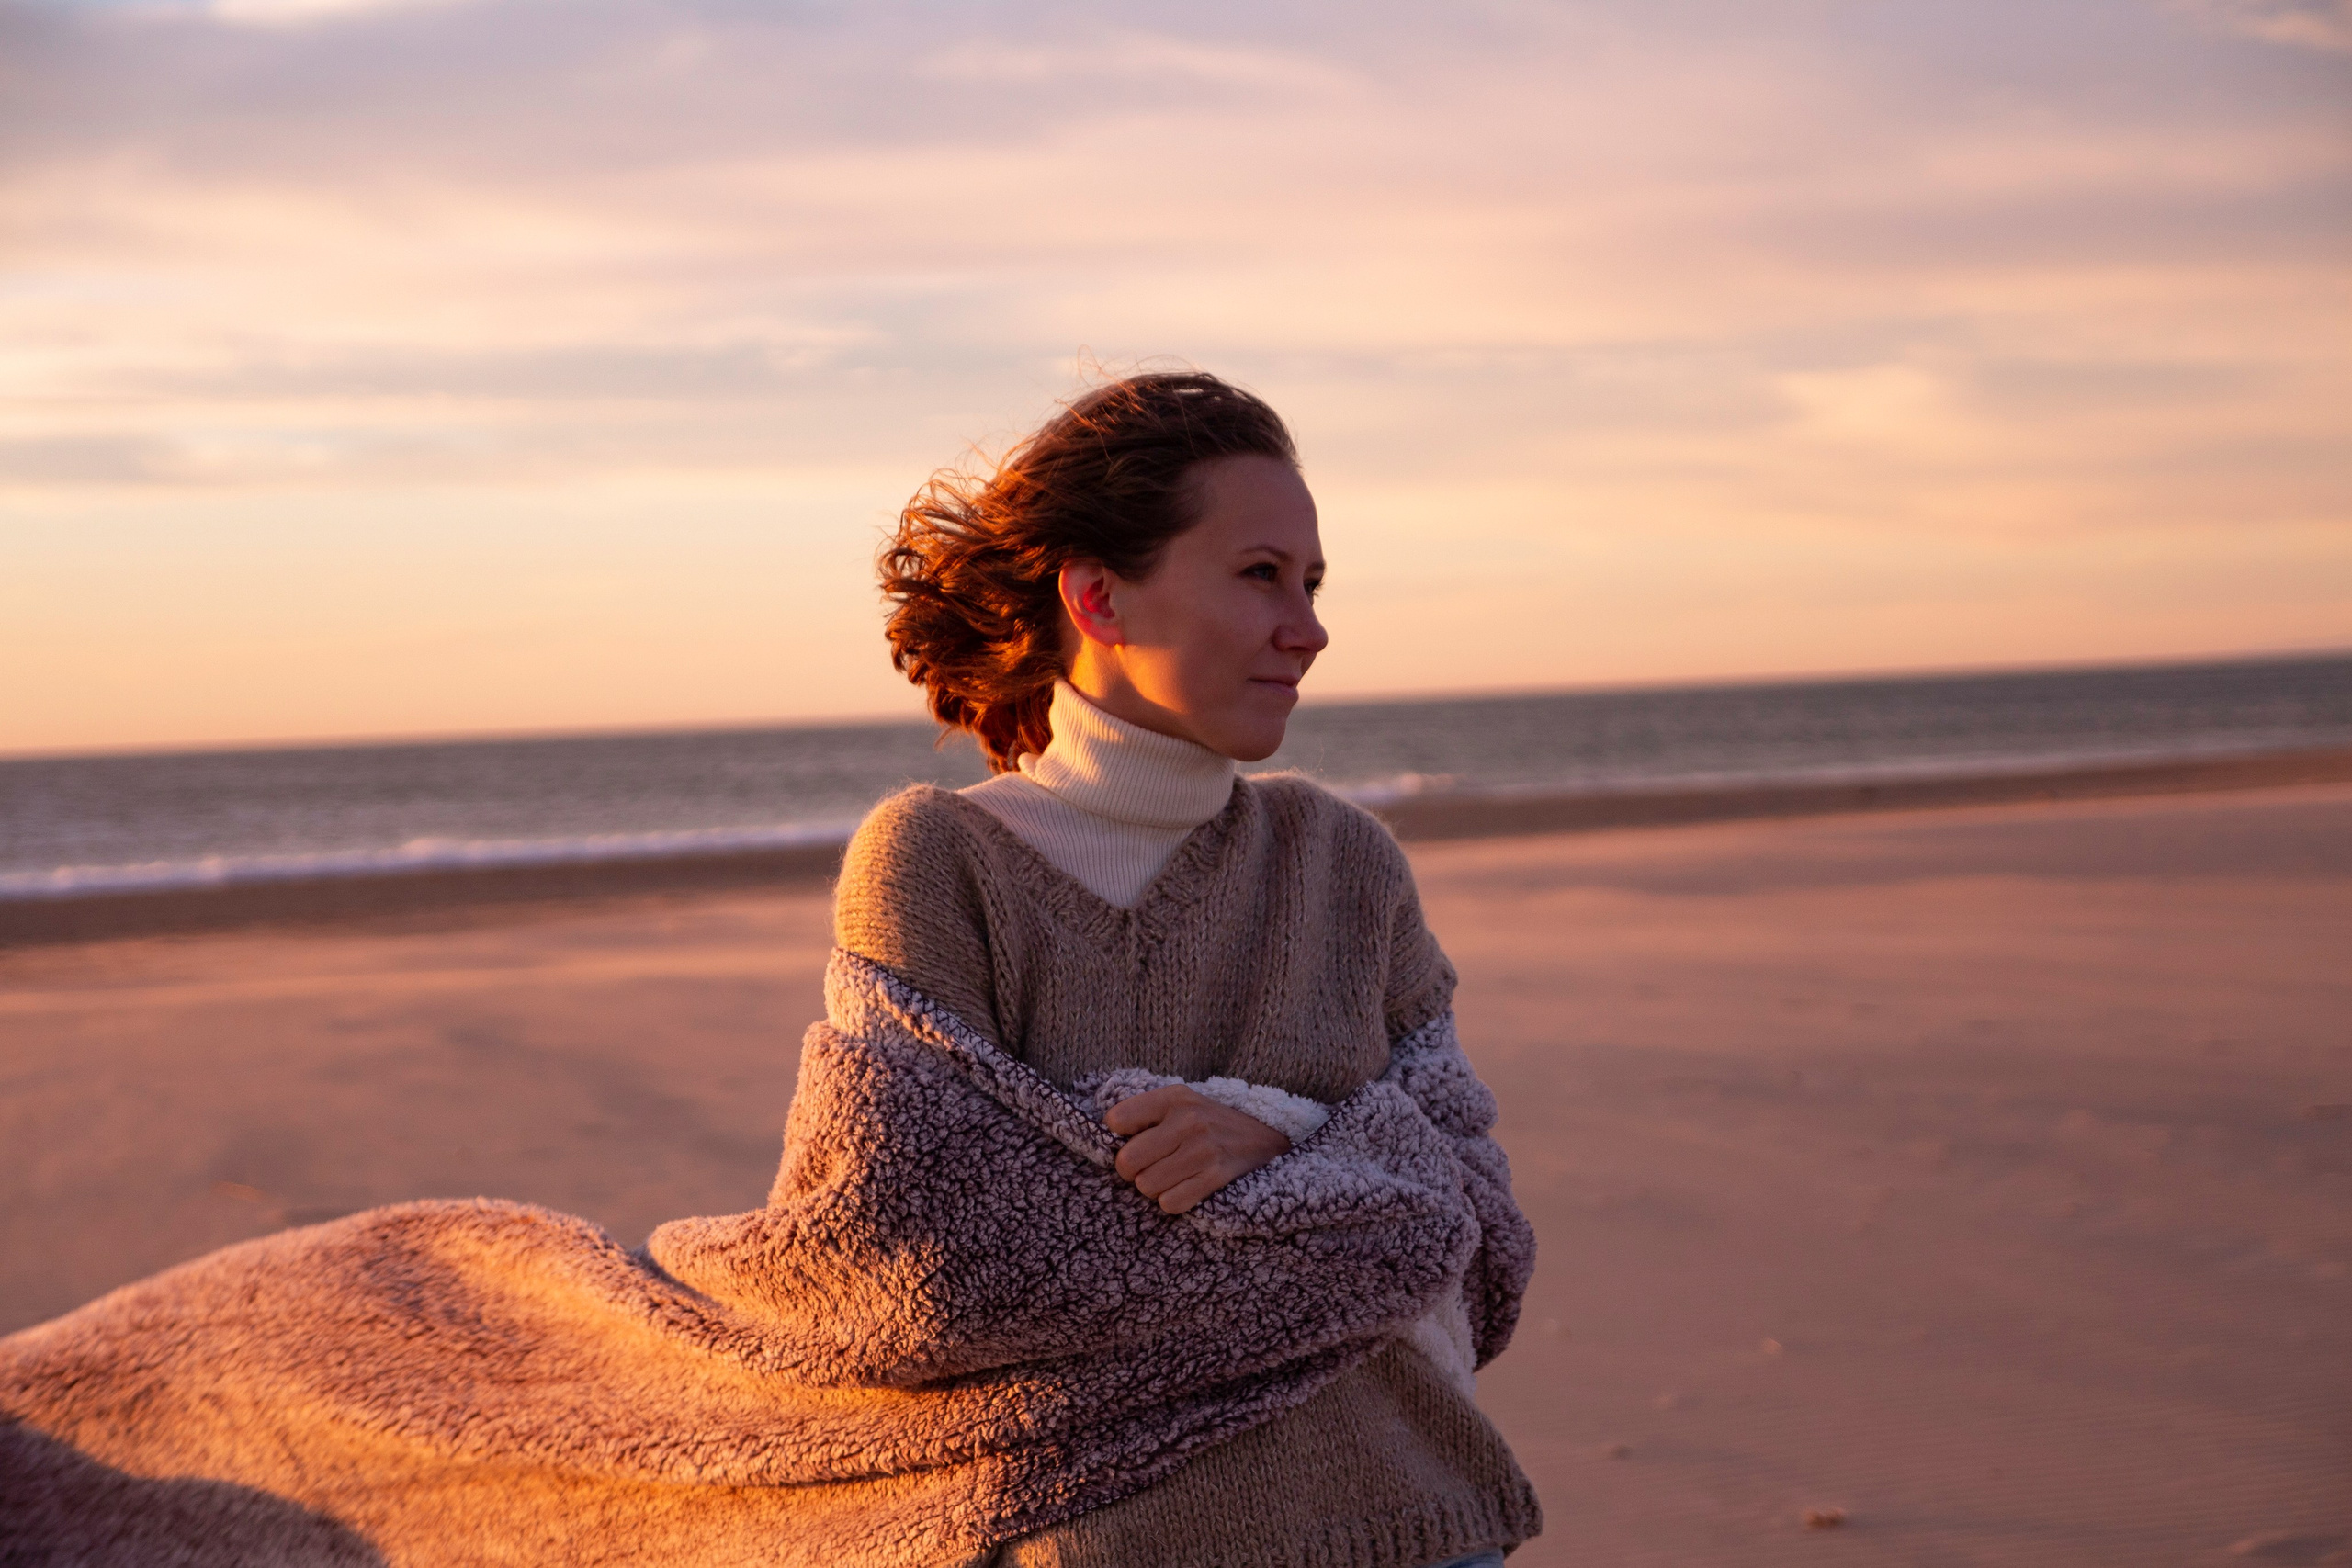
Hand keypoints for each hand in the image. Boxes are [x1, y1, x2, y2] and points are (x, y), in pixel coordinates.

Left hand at [1107, 1084, 1291, 1213]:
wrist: (1268, 1139)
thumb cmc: (1213, 1124)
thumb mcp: (1184, 1103)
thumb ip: (1146, 1114)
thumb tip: (1107, 1139)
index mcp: (1175, 1098)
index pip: (1117, 1120)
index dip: (1118, 1137)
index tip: (1133, 1140)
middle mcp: (1188, 1120)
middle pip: (1127, 1162)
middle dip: (1132, 1171)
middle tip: (1148, 1167)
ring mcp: (1203, 1149)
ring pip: (1146, 1186)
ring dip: (1155, 1188)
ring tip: (1172, 1176)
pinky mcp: (1217, 1176)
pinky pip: (1170, 1203)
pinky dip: (1173, 1201)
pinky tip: (1186, 1188)